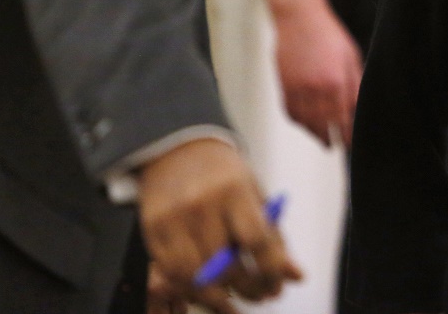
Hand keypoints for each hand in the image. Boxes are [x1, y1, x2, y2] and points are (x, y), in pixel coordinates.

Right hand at [138, 137, 301, 311]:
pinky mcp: (152, 230)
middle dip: (249, 289)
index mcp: (233, 188)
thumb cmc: (223, 175)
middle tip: (261, 294)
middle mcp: (201, 203)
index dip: (270, 271)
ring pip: (196, 278)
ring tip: (234, 299)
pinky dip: (191, 289)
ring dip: (219, 299)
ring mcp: (173, 218)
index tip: (276, 284)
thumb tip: (295, 276)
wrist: (179, 149)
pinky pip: (172, 274)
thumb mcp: (254, 194)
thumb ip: (273, 236)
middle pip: (227, 265)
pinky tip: (207, 289)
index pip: (256, 240)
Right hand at [274, 0, 361, 146]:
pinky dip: (298, 121)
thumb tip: (359, 106)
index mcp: (337, 81)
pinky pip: (290, 111)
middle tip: (335, 147)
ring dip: (314, 133)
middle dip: (331, 138)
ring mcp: (298, 88)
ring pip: (305, 121)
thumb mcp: (350, 55)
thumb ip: (355, 82)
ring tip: (321, 140)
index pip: (343, 118)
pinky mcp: (284, 84)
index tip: (350, 144)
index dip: (347, 134)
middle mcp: (316, 89)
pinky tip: (305, 124)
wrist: (299, 17)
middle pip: (324, 124)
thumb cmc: (327, 33)